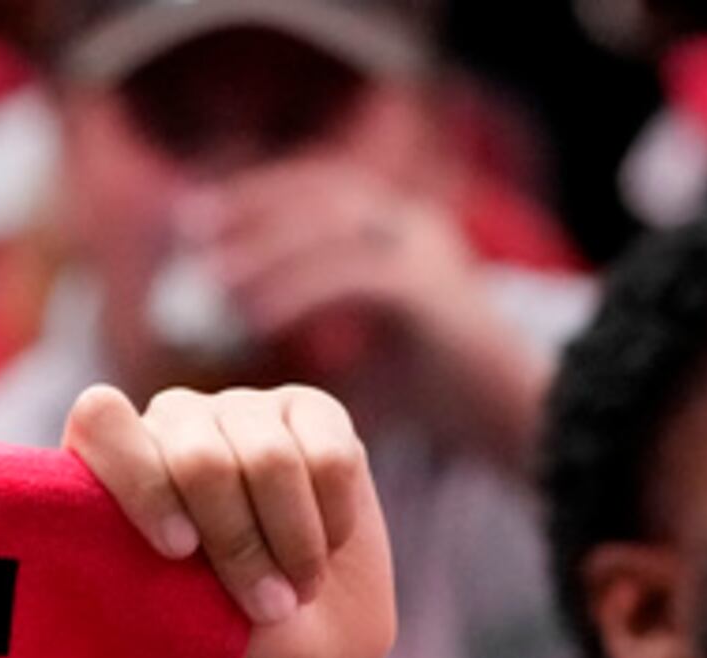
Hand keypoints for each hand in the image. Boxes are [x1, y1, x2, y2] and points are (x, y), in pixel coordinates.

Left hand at [64, 380, 392, 657]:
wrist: (305, 644)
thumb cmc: (220, 642)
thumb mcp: (176, 626)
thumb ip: (148, 578)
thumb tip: (169, 550)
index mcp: (112, 468)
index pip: (102, 421)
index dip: (143, 483)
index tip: (178, 552)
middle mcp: (171, 424)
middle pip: (199, 460)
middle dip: (237, 544)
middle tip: (263, 606)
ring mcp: (240, 410)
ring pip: (271, 461)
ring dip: (293, 544)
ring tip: (294, 592)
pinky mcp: (310, 411)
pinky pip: (331, 459)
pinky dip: (334, 522)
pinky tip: (324, 547)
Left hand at [191, 159, 546, 466]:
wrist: (510, 420)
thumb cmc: (432, 399)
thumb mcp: (353, 365)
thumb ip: (300, 352)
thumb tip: (227, 370)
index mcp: (395, 230)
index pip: (317, 188)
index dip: (258, 195)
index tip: (198, 220)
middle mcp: (410, 226)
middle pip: (320, 190)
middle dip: (254, 206)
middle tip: (195, 234)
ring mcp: (423, 251)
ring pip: (330, 226)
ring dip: (265, 248)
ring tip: (215, 281)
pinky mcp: (426, 292)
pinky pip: (349, 277)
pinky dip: (295, 293)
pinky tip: (256, 317)